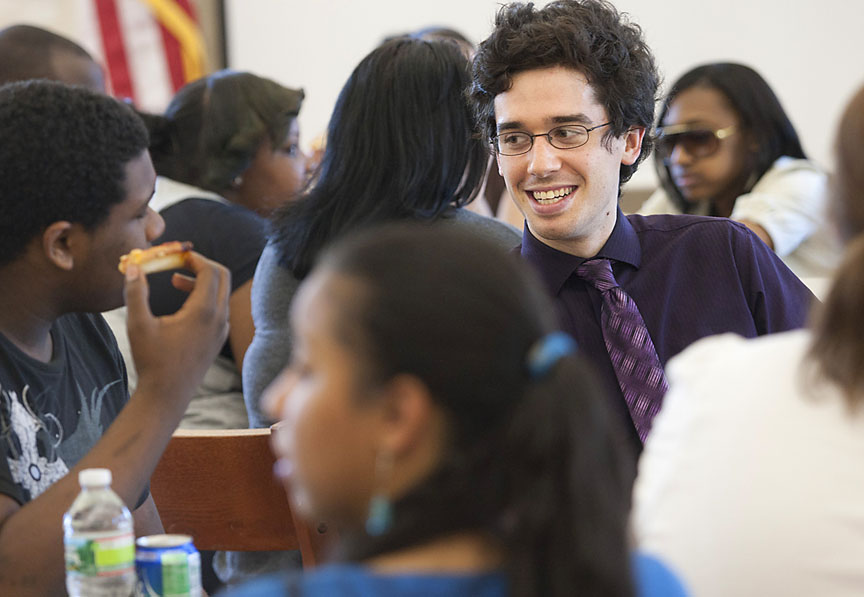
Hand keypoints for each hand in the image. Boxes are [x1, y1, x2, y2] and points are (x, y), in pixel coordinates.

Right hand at [123, 251, 230, 402]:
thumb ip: (135, 292)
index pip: (210, 270)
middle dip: (201, 264)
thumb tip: (133, 266)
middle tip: (177, 262)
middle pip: (222, 276)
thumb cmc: (151, 361)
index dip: (193, 257)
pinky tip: (182, 303)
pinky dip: (205, 297)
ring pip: (221, 292)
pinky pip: (219, 307)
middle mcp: (219, 318)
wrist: (167, 396)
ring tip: (173, 280)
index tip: (174, 254)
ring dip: (201, 281)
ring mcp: (221, 329)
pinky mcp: (218, 338)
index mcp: (204, 312)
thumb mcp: (138, 324)